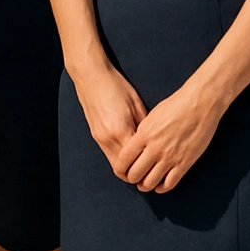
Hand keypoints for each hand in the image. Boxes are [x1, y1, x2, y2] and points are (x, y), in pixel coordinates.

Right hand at [74, 60, 147, 176]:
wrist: (91, 76)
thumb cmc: (116, 86)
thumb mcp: (137, 105)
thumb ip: (144, 127)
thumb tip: (153, 143)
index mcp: (121, 131)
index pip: (136, 162)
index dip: (147, 169)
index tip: (158, 170)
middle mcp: (108, 139)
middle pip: (123, 170)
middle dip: (136, 175)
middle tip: (150, 174)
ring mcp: (99, 138)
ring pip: (114, 165)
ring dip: (127, 168)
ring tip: (141, 165)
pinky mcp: (95, 135)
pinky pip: (108, 154)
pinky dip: (119, 158)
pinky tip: (129, 153)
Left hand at [115, 81, 223, 193]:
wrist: (199, 104)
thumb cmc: (175, 105)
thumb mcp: (151, 116)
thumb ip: (142, 133)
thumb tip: (136, 146)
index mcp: (143, 135)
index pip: (124, 159)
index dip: (121, 168)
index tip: (122, 170)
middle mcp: (154, 148)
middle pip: (135, 174)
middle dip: (132, 178)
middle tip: (133, 178)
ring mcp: (170, 157)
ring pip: (151, 182)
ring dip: (146, 186)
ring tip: (144, 185)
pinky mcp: (184, 163)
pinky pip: (170, 183)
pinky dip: (162, 188)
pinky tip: (160, 186)